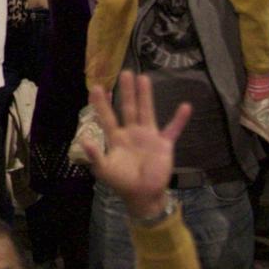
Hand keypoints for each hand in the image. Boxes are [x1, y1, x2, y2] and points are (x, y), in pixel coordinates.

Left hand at [84, 72, 188, 218]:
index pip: (107, 116)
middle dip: (126, 91)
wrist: (143, 196)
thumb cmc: (121, 182)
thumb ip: (95, 155)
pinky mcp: (164, 144)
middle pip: (128, 108)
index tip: (95, 86)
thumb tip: (82, 140)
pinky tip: (186, 106)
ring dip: (146, 96)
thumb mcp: (104, 169)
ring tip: (144, 78)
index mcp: (116, 137)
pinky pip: (173, 129)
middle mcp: (132, 132)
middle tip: (124, 72)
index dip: (101, 103)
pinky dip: (179, 119)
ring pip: (147, 111)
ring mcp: (149, 136)